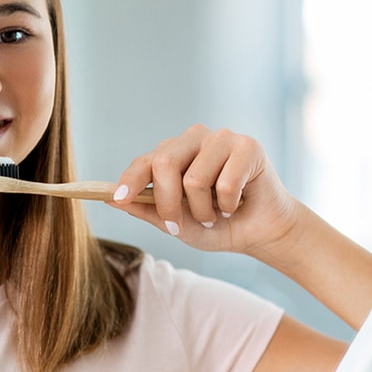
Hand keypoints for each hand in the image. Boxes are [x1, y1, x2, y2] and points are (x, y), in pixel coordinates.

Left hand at [107, 124, 301, 255]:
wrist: (261, 232)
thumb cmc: (218, 224)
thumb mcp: (177, 223)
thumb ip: (147, 210)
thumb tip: (110, 199)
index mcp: (175, 152)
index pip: (146, 160)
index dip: (130, 179)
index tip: (119, 198)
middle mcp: (195, 139)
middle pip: (165, 163)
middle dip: (168, 203)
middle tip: (177, 227)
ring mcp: (222, 139)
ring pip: (194, 178)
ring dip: (202, 210)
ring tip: (215, 214)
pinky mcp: (248, 146)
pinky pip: (225, 183)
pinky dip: (228, 206)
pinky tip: (236, 205)